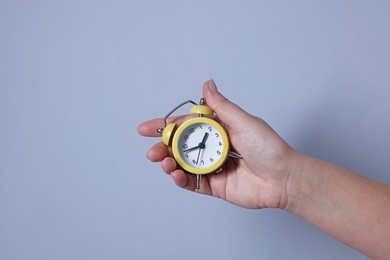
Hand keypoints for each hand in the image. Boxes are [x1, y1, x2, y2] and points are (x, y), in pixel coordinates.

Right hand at [138, 80, 299, 208]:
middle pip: (180, 147)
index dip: (165, 126)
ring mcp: (213, 168)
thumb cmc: (269, 148)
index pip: (186, 126)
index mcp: (218, 130)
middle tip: (153, 152)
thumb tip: (207, 84)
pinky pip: (193, 183)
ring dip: (170, 164)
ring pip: (184, 165)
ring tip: (165, 163)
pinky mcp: (216, 185)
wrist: (284, 178)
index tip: (147, 128)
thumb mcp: (243, 121)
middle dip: (163, 149)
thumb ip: (221, 106)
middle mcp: (213, 148)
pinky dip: (182, 180)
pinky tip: (177, 175)